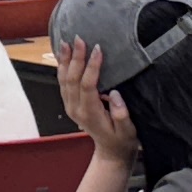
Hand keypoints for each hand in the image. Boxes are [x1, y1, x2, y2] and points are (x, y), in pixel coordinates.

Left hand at [54, 37, 139, 160]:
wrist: (111, 152)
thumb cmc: (122, 140)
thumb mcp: (128, 131)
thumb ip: (122, 115)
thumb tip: (115, 94)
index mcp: (89, 113)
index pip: (87, 85)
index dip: (91, 67)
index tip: (97, 50)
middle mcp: (75, 109)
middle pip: (71, 79)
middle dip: (75, 58)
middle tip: (79, 39)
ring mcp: (70, 106)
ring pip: (63, 80)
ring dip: (65, 60)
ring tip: (66, 43)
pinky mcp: (70, 104)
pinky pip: (63, 83)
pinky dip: (63, 68)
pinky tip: (64, 56)